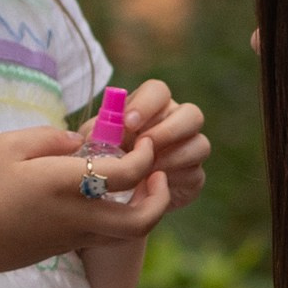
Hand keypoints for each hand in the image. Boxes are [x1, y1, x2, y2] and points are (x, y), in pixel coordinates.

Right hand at [0, 121, 172, 278]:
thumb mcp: (9, 145)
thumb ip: (51, 137)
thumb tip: (81, 141)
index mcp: (66, 184)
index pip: (128, 173)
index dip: (144, 156)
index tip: (142, 141)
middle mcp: (77, 216)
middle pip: (142, 220)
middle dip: (161, 198)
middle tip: (157, 174)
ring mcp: (72, 238)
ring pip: (128, 235)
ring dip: (143, 211)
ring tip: (138, 187)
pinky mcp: (63, 249)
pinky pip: (105, 238)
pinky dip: (118, 220)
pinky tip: (105, 199)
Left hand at [102, 77, 210, 214]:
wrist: (119, 195)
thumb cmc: (106, 160)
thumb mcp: (93, 146)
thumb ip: (93, 136)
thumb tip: (87, 136)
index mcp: (153, 108)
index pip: (158, 91)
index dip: (146, 104)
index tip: (128, 122)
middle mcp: (177, 123)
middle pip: (192, 114)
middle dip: (168, 130)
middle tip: (144, 146)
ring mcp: (190, 149)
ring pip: (201, 144)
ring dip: (173, 157)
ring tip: (147, 170)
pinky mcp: (194, 177)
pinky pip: (196, 174)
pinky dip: (175, 180)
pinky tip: (153, 186)